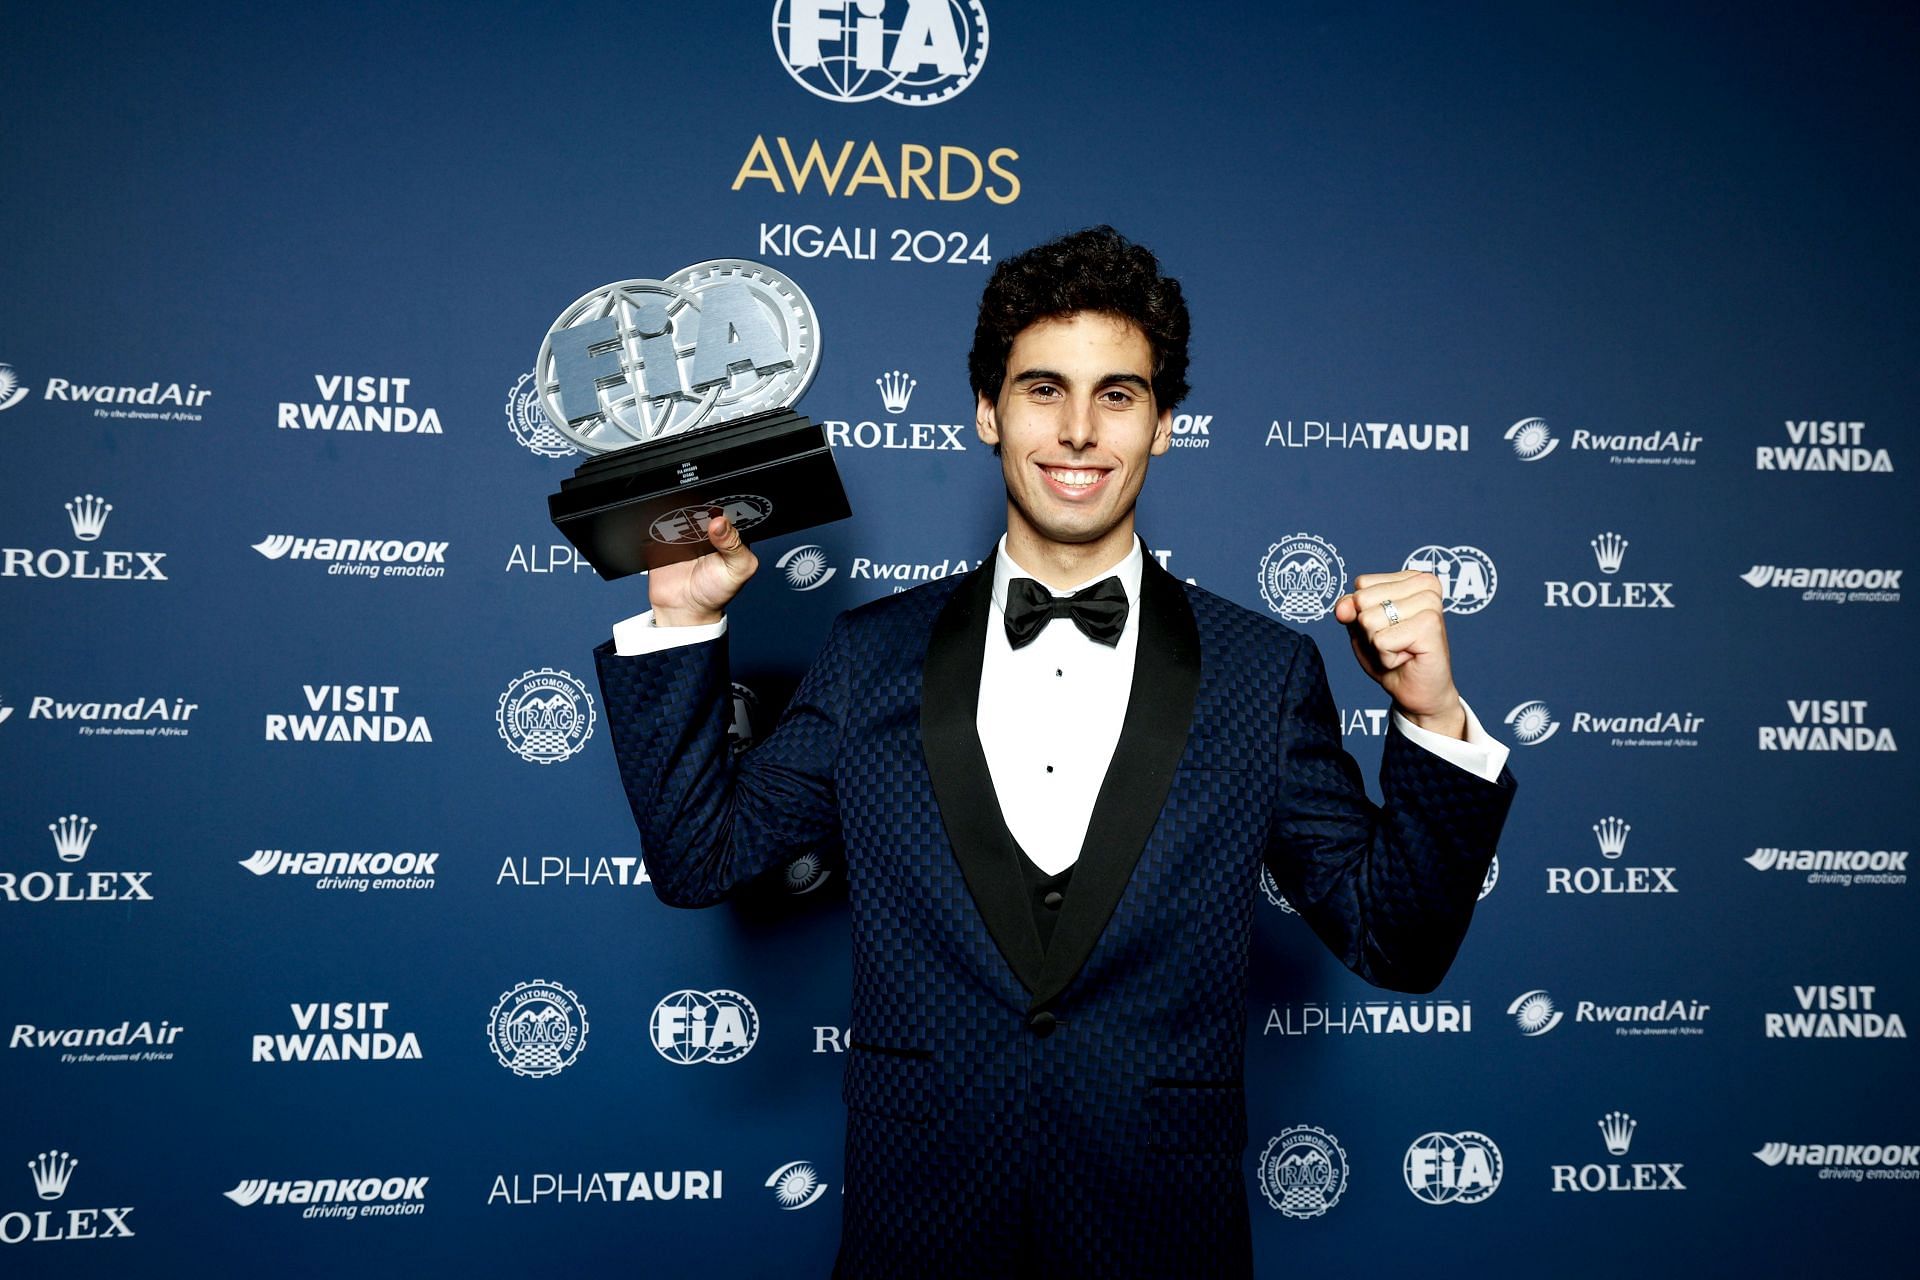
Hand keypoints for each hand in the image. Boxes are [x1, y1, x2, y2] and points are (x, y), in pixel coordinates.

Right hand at [647, 515, 758, 626]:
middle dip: (699, 507)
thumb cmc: (716, 591)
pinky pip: (660, 522)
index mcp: (730, 533)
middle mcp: (708, 529)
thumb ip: (734, 545)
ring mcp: (685, 532)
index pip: (729, 508)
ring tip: (681, 526)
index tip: (717, 510)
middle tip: (698, 519)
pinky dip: (660, 522)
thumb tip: (721, 522)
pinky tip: (664, 527)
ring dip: (678, 512)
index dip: (724, 505)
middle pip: (703, 505)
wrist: (685, 610)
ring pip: (681, 510)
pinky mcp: (664, 537)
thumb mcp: (737, 569)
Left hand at [1333, 570, 1465, 738]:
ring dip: (1378, 644)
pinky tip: (1407, 658)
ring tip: (1401, 649)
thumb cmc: (1393, 657)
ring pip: (1369, 620)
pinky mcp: (1430, 625)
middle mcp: (1425, 584)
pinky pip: (1381, 640)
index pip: (1361, 585)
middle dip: (1369, 630)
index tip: (1388, 628)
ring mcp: (1430, 603)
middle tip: (1394, 642)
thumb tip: (1344, 606)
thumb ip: (1349, 609)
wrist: (1417, 691)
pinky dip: (1386, 657)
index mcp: (1410, 578)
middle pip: (1362, 599)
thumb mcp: (1362, 628)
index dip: (1363, 613)